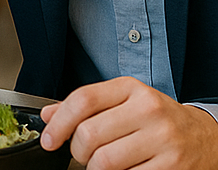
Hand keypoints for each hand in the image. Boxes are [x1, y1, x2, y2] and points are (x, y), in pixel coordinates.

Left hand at [40, 76, 217, 168]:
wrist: (205, 138)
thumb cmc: (158, 119)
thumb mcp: (124, 102)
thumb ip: (87, 107)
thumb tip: (48, 116)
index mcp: (131, 88)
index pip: (83, 100)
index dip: (59, 123)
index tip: (49, 140)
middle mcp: (148, 110)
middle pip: (89, 134)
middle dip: (77, 151)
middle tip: (83, 154)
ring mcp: (162, 139)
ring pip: (104, 161)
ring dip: (94, 168)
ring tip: (101, 164)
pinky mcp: (172, 166)